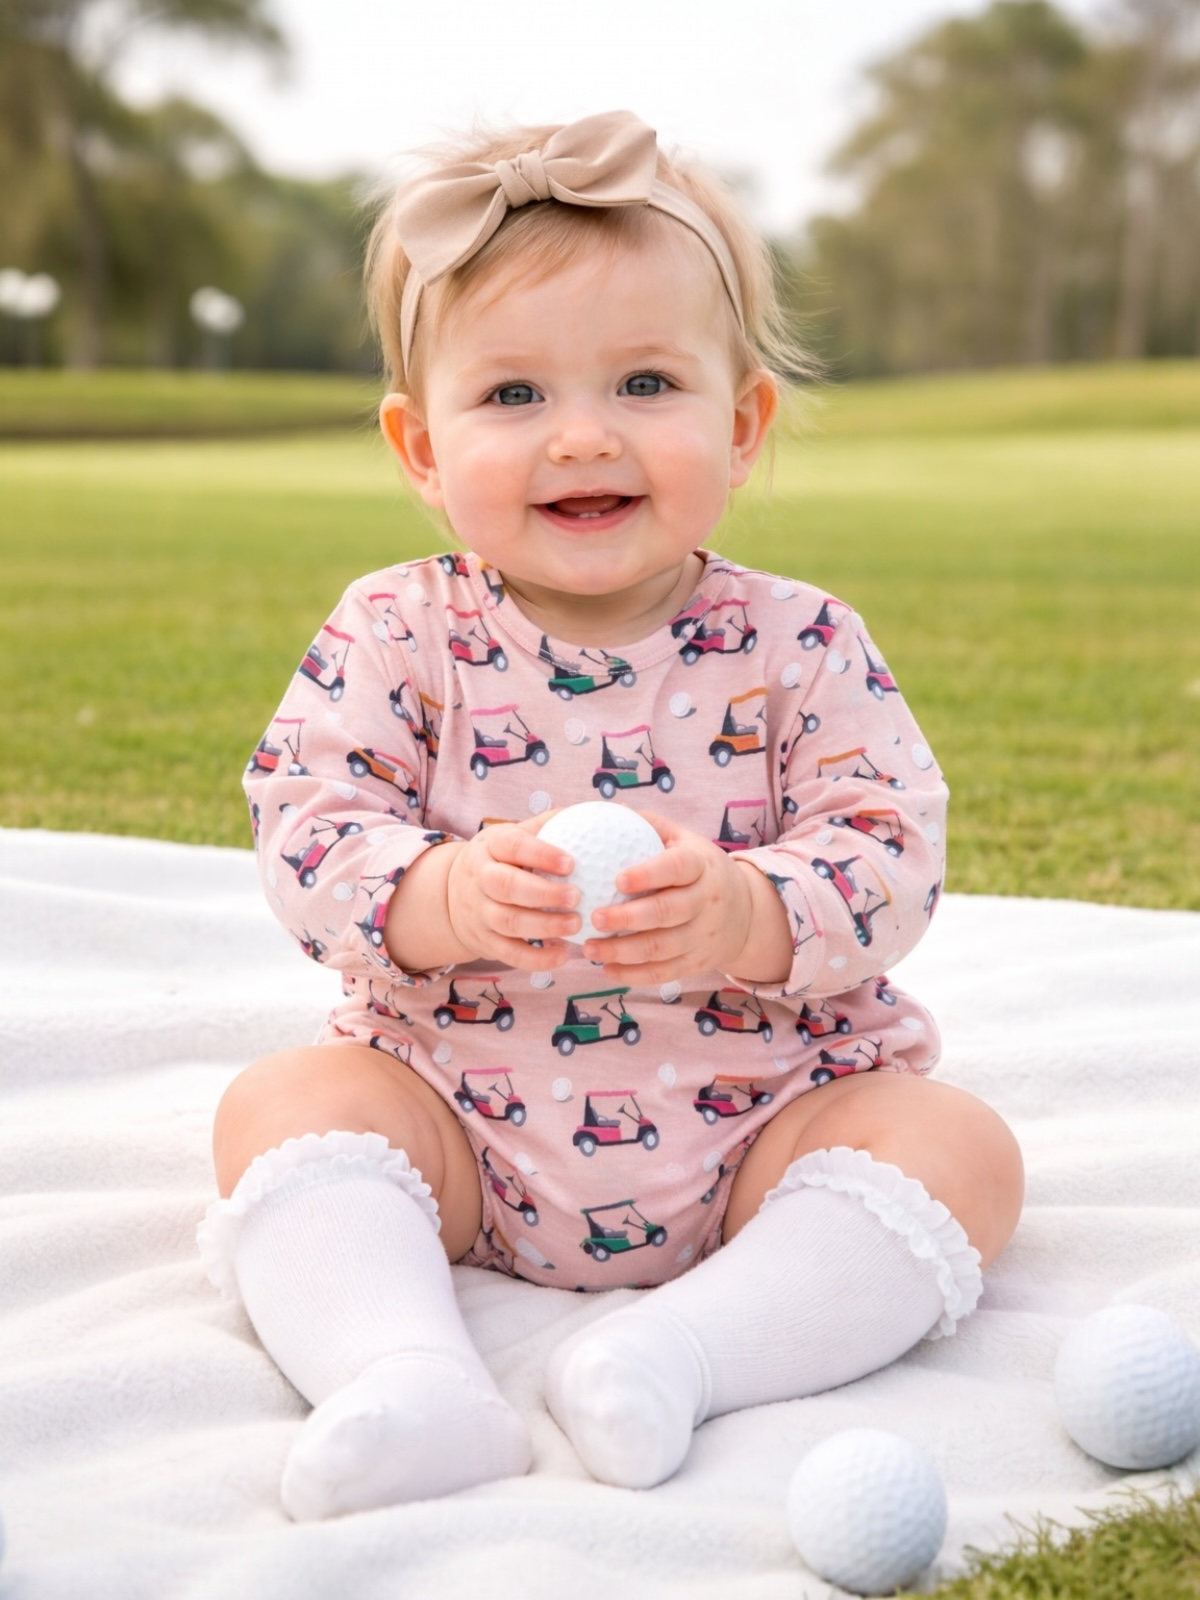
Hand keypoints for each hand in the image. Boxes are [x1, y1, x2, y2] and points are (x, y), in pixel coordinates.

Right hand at [443, 814, 580, 970]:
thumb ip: (546, 826)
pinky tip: (562, 955)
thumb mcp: (512, 836)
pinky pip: (508, 953)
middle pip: (506, 886)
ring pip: (507, 921)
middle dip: (543, 893)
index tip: (571, 863)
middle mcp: (480, 878)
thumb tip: (588, 812)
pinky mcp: (483, 941)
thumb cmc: (500, 860)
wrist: (452, 895)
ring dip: (543, 926)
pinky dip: (535, 959)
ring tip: (575, 925)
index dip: (541, 854)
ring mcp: (479, 912)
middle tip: (576, 897)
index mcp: (491, 847)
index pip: (513, 846)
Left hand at [582, 811, 758, 984]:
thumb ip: (652, 826)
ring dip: (622, 951)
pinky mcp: (698, 962)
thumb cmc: (702, 870)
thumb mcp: (687, 841)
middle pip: (667, 912)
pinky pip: (664, 972)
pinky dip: (633, 974)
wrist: (747, 913)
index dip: (649, 874)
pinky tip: (606, 968)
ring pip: (662, 947)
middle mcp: (706, 901)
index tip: (617, 880)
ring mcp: (704, 935)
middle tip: (594, 918)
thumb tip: (610, 810)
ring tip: (590, 948)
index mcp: (702, 866)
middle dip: (628, 918)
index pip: (677, 868)